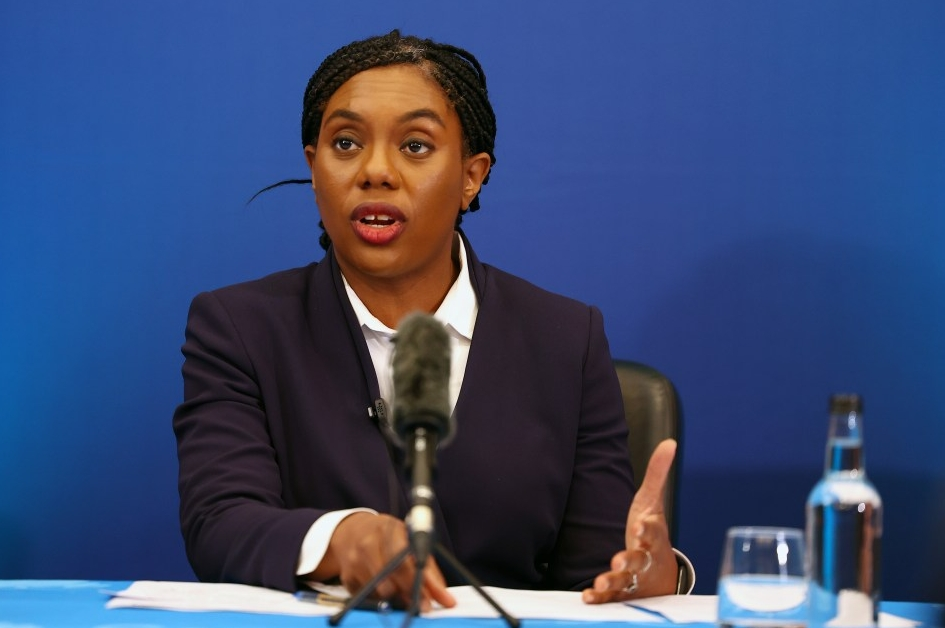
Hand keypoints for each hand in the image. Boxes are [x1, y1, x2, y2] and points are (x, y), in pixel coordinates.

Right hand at [312, 512, 455, 611]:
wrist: (353, 530)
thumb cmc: (389, 538)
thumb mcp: (410, 544)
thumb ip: (429, 571)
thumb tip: (446, 599)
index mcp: (389, 530)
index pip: (401, 560)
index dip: (414, 583)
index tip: (427, 602)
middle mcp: (368, 543)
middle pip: (388, 579)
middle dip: (406, 595)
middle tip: (418, 605)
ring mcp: (354, 560)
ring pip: (378, 592)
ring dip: (393, 597)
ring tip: (400, 589)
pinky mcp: (346, 576)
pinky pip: (367, 597)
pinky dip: (379, 597)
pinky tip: (382, 586)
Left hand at [583, 439, 678, 602]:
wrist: (660, 574)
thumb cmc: (651, 533)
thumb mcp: (653, 504)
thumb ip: (658, 474)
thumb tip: (670, 442)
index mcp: (652, 535)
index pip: (652, 531)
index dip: (647, 529)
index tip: (640, 526)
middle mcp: (645, 557)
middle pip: (640, 558)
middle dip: (631, 558)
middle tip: (619, 559)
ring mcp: (634, 576)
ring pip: (626, 580)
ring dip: (614, 580)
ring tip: (601, 581)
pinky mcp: (622, 591)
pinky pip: (611, 596)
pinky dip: (600, 597)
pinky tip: (588, 596)